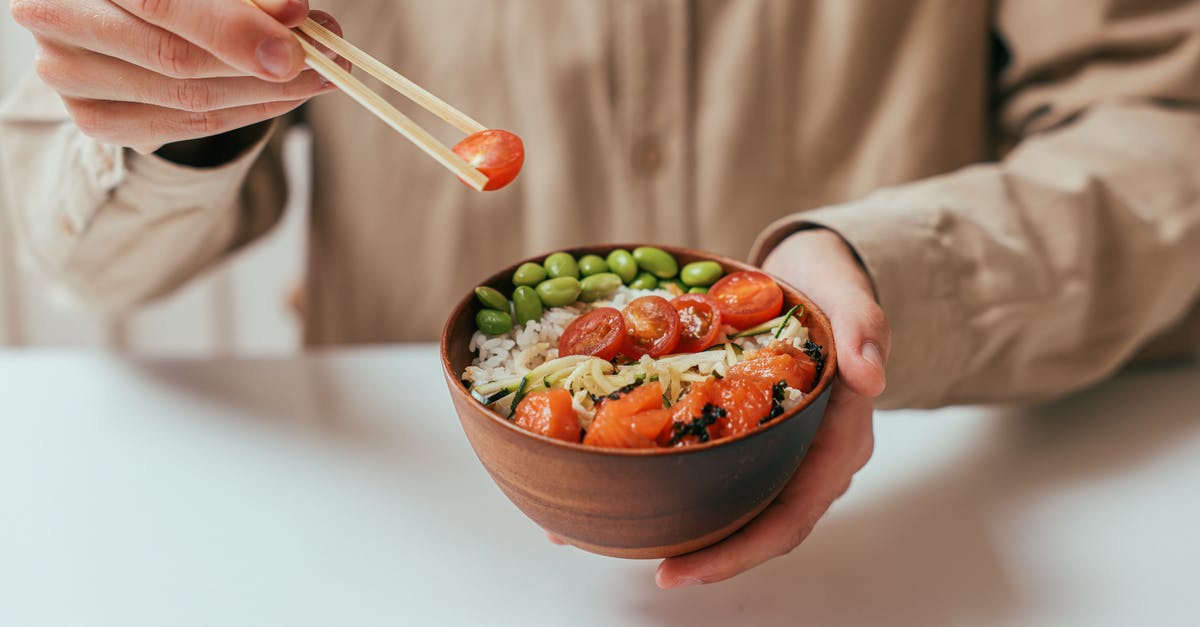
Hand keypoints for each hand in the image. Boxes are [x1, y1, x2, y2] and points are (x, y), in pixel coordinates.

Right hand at [10, 0, 348, 154]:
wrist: (117, 4)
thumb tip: (296, 13)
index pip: (161, 3)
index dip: (233, 27)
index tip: (297, 40)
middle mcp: (57, 18)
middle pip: (178, 59)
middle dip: (266, 66)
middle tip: (330, 61)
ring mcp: (69, 76)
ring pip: (187, 99)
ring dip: (267, 94)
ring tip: (320, 75)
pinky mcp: (92, 118)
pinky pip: (183, 126)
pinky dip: (243, 113)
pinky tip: (282, 98)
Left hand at [656, 228, 889, 587]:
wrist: (813, 267)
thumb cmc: (829, 281)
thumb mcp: (848, 291)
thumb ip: (864, 327)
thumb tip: (872, 376)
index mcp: (839, 440)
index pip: (791, 515)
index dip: (739, 550)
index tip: (683, 568)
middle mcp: (813, 455)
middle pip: (760, 524)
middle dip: (707, 553)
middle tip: (651, 567)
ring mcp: (784, 446)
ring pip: (740, 502)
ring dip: (692, 526)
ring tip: (626, 539)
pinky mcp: (755, 429)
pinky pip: (723, 467)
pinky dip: (684, 481)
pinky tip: (634, 481)